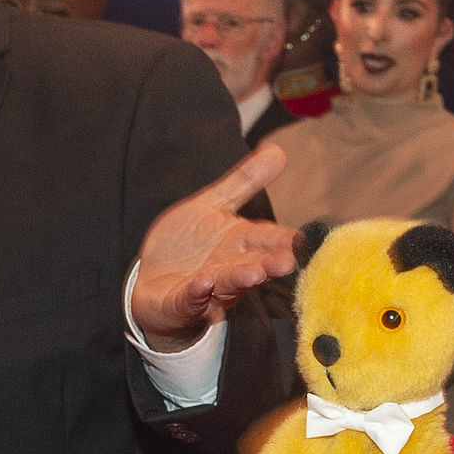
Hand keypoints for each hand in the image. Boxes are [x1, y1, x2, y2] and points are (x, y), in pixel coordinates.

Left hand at [129, 142, 299, 349]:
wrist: (151, 280)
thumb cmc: (188, 244)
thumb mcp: (213, 204)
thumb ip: (244, 181)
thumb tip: (279, 151)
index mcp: (240, 243)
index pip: (267, 239)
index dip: (284, 240)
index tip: (302, 238)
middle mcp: (229, 268)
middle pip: (253, 264)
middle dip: (269, 264)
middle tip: (287, 262)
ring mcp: (206, 288)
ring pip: (227, 284)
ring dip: (240, 279)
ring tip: (255, 274)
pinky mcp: (179, 302)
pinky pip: (189, 299)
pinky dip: (196, 294)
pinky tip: (202, 284)